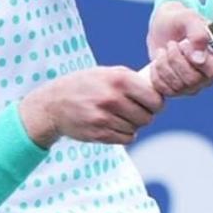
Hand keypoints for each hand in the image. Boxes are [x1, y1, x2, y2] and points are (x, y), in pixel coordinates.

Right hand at [19, 66, 164, 146]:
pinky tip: (112, 125)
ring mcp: (105, 117)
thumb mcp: (107, 73)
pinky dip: (124, 134)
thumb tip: (159, 90)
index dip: (156, 103)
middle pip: (147, 116)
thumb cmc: (85, 85)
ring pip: (136, 128)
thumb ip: (132, 80)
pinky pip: (127, 139)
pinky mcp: (99, 133)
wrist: (54, 104)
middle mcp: (112, 97)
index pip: (154, 98)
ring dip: (131, 125)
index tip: (151, 103)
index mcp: (119, 79)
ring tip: (117, 116)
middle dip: (144, 115)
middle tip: (132, 110)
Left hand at [146, 2, 212, 96]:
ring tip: (164, 50)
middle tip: (172, 44)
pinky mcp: (183, 90)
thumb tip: (199, 59)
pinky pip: (168, 91)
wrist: (163, 28)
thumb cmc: (180, 20)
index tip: (185, 44)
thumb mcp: (187, 17)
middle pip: (195, 80)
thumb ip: (197, 32)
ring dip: (165, 65)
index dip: (199, 61)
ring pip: (180, 86)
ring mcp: (201, 82)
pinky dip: (157, 75)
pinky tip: (158, 62)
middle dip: (176, 60)